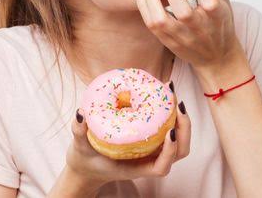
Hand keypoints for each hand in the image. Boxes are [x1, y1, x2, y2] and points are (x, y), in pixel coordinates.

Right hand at [65, 101, 190, 186]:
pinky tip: (161, 92)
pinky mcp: (151, 140)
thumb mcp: (79, 148)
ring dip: (180, 118)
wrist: (87, 166)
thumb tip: (80, 113)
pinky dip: (170, 112)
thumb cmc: (86, 160)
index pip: (161, 167)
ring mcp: (152, 150)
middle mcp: (148, 160)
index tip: (170, 132)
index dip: (170, 151)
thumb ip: (78, 132)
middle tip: (177, 103)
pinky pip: (167, 127)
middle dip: (184, 128)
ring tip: (171, 93)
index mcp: (136, 168)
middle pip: (179, 151)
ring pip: (178, 139)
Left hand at [135, 0, 242, 74]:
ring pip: (162, 20)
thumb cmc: (220, 24)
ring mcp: (182, 36)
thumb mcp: (224, 1)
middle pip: (183, 11)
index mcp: (216, 16)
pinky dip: (143, 7)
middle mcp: (199, 28)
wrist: (216, 58)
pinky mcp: (168, 41)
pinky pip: (151, 25)